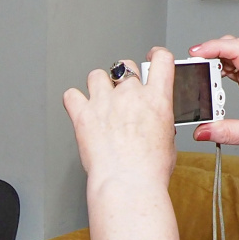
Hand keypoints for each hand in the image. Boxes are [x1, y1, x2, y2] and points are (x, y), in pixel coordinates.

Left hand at [63, 48, 179, 192]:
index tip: (152, 58)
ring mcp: (104, 102)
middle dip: (123, 78)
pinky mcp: (83, 115)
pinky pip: (71, 95)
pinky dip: (74, 100)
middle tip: (122, 96)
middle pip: (124, 66)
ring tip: (101, 101)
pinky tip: (79, 108)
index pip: (161, 60)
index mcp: (156, 99)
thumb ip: (159, 122)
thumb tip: (153, 122)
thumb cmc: (149, 169)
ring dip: (98, 85)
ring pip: (96, 75)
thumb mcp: (167, 141)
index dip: (156, 56)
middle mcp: (130, 95)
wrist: (128, 183)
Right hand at [185, 36, 238, 163]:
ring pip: (238, 56)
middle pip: (236, 47)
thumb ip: (227, 133)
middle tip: (194, 63)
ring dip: (218, 60)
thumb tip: (202, 131)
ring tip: (201, 73)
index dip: (216, 46)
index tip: (197, 53)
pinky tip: (216, 81)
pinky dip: (225, 69)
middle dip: (212, 50)